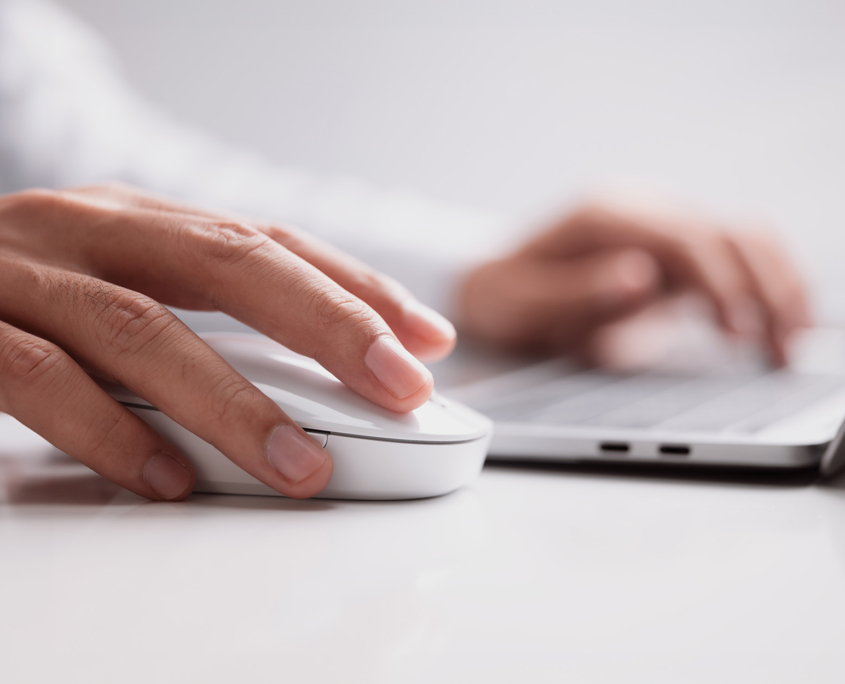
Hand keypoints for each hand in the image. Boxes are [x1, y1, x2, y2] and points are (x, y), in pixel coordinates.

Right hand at [0, 183, 455, 500]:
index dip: (356, 288)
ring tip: (303, 465)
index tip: (428, 341)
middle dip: (329, 326)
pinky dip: (109, 432)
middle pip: (232, 263)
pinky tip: (166, 479)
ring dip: (234, 402)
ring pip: (144, 329)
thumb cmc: (20, 298)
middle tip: (402, 387)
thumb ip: (205, 320)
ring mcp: (19, 276)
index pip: (271, 242)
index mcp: (138, 222)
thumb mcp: (119, 289)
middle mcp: (86, 230)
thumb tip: (324, 378)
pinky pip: (36, 379)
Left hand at [457, 194, 811, 364]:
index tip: (739, 333)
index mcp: (605, 216)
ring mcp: (660, 227)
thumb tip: (640, 277)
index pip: (685, 239)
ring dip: (777, 287)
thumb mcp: (521, 302)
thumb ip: (576, 290)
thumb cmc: (503, 295)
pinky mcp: (671, 252)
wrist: (495, 280)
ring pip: (743, 240)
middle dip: (766, 288)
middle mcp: (642, 211)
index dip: (720, 284)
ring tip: (791, 345)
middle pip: (728, 233)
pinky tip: (776, 329)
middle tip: (783, 349)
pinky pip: (731, 261)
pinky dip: (762, 289)